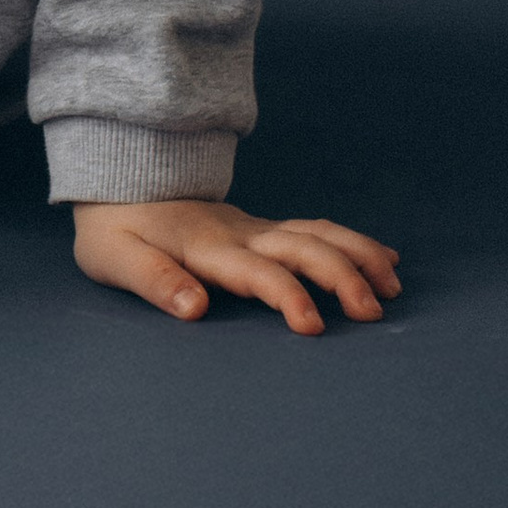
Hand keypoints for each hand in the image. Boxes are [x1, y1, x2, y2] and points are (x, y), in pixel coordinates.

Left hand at [74, 197, 402, 333]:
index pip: (258, 272)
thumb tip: (196, 309)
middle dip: (343, 276)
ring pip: (319, 233)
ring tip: (392, 286)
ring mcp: (255, 228)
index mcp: (208, 247)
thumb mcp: (116, 258)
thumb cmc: (115, 230)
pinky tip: (384, 257)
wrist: (119, 180)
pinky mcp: (261, 229)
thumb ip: (155, 281)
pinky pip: (315, 229)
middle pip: (303, 247)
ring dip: (359, 255)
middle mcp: (240, 233)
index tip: (314, 327)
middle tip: (374, 314)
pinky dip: (354, 242)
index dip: (288, 296)